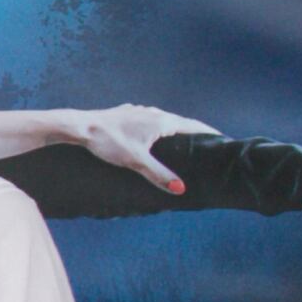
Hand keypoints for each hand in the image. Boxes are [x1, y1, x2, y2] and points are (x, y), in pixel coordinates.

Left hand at [62, 104, 216, 194]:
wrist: (79, 127)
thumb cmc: (108, 142)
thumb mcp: (136, 161)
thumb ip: (158, 175)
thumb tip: (180, 189)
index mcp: (161, 121)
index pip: (193, 126)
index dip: (208, 132)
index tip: (221, 138)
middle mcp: (152, 113)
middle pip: (179, 122)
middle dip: (193, 132)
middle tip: (206, 142)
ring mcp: (138, 112)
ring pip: (162, 120)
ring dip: (174, 129)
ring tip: (182, 140)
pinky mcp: (125, 114)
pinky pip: (147, 120)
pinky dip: (156, 128)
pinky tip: (151, 134)